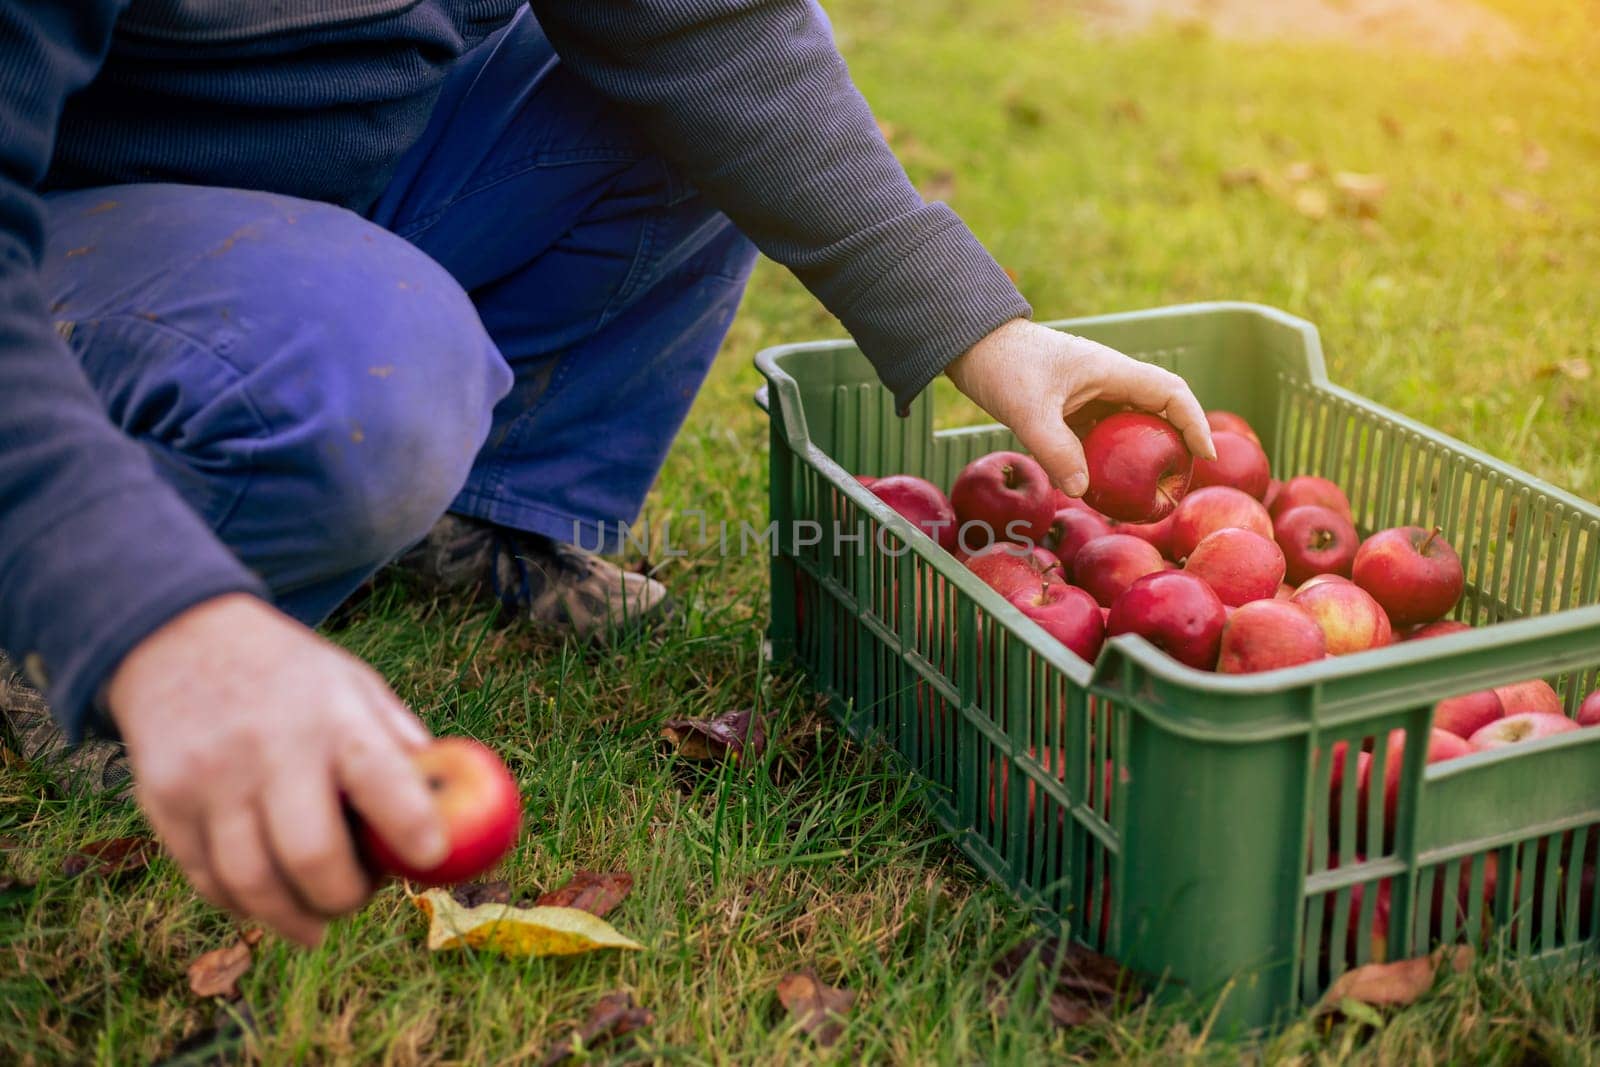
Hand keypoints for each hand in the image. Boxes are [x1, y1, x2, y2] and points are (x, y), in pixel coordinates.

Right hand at [106, 593, 446, 944]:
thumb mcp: (355, 686)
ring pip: (253, 882)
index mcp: (333, 716)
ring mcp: (210, 778)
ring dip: (292, 918)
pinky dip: (244, 905)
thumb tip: (453, 810)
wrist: (182, 641)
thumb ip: (399, 747)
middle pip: (311, 853)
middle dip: (345, 897)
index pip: (381, 779)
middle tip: (358, 899)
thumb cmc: (293, 678)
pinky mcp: (165, 802)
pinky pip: (209, 879)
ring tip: (317, 919)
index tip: (429, 860)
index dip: (412, 828)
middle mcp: (270, 748)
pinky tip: (268, 901)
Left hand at [945, 319, 1214, 495]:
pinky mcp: (1072, 408)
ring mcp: (1091, 394)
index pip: (1171, 393)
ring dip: (1142, 456)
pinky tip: (1103, 487)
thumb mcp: (1027, 409)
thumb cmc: (1002, 365)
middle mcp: (1109, 380)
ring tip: (1148, 494)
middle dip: (1175, 446)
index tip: (1206, 456)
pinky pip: (1102, 436)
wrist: (972, 344)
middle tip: (1177, 485)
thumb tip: (1081, 490)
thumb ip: (1055, 449)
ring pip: (1130, 426)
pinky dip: (1109, 459)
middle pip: (1159, 412)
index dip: (1195, 423)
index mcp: (1111, 370)